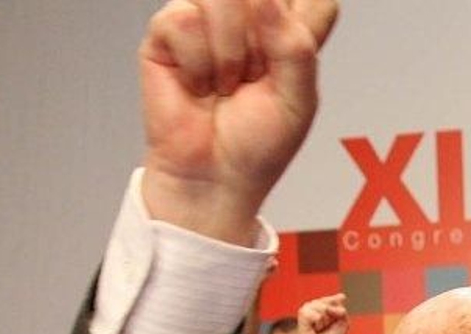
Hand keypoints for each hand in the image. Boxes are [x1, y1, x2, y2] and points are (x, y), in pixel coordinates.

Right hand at [138, 0, 340, 244]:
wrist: (212, 179)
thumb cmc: (257, 145)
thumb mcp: (300, 100)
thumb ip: (296, 46)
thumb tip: (265, 0)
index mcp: (289, 30)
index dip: (302, 17)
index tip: (290, 56)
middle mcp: (249, 17)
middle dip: (263, 43)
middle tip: (256, 76)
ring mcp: (206, 19)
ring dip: (230, 54)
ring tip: (227, 85)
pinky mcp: (167, 30)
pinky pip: (183, 19)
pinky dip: (196, 64)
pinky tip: (198, 85)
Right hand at [289, 292, 347, 333]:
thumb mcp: (343, 323)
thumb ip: (341, 311)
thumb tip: (327, 307)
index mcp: (322, 308)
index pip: (332, 299)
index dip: (337, 299)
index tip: (343, 297)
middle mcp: (313, 306)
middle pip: (331, 302)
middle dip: (333, 317)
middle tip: (325, 328)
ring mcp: (307, 309)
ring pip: (325, 307)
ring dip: (326, 321)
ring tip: (319, 329)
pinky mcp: (302, 314)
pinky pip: (318, 314)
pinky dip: (319, 323)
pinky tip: (314, 329)